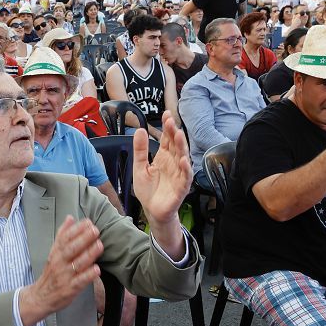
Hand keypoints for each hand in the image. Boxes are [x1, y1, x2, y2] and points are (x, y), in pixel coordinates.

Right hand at [20, 216, 102, 319]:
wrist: (40, 297)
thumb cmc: (52, 273)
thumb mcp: (54, 253)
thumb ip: (62, 235)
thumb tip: (70, 218)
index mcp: (56, 253)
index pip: (64, 238)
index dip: (76, 229)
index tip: (88, 222)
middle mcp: (59, 263)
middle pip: (71, 249)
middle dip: (83, 239)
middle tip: (95, 230)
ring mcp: (64, 276)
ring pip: (77, 264)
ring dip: (89, 254)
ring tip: (99, 245)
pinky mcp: (69, 289)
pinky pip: (79, 282)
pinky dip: (87, 275)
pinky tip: (96, 269)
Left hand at [132, 111, 192, 225]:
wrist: (152, 210)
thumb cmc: (148, 190)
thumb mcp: (139, 168)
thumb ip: (139, 150)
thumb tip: (139, 129)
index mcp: (163, 157)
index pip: (167, 139)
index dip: (167, 127)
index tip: (166, 114)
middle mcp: (173, 163)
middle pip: (176, 145)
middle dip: (174, 133)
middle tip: (171, 121)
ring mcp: (178, 174)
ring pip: (183, 158)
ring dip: (181, 147)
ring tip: (179, 135)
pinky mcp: (181, 187)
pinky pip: (186, 177)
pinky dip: (186, 169)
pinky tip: (184, 160)